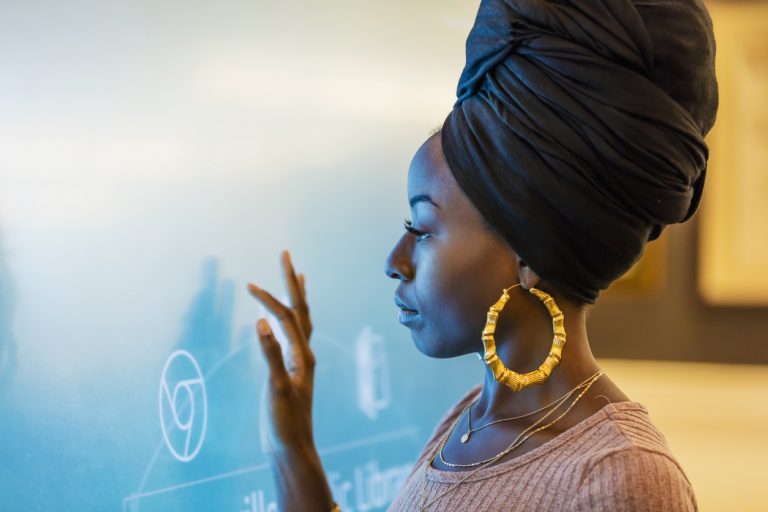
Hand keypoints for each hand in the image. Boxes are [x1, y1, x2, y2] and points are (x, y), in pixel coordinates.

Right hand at [248, 250, 315, 454]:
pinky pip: (295, 335)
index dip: (269, 299)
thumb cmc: (285, 421)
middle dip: (291, 281)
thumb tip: (261, 321)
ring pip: (301, 320)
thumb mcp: (276, 387)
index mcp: (303, 355)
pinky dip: (290, 318)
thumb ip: (270, 354)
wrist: (292, 447)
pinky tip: (284, 318)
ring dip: (296, 295)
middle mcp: (306, 353)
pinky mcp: (294, 370)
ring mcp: (301, 361)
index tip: (248, 285)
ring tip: (296, 275)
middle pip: (301, 309)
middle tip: (285, 253)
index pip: (287, 316)